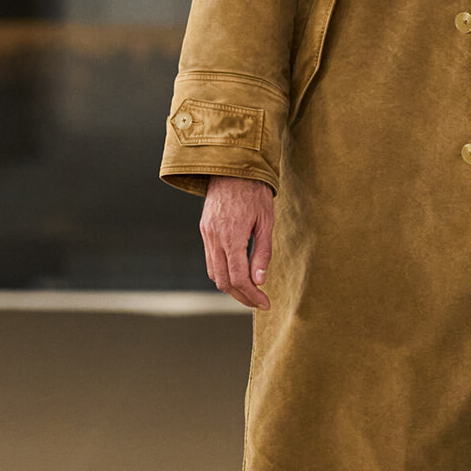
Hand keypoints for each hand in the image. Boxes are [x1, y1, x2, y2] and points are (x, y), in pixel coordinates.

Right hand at [201, 176, 274, 309]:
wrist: (232, 167)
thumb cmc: (255, 192)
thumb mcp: (266, 221)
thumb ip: (262, 252)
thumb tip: (260, 281)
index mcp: (232, 235)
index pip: (239, 277)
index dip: (252, 295)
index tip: (265, 304)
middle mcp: (215, 237)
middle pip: (224, 281)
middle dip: (241, 296)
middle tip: (259, 302)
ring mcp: (207, 234)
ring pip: (214, 273)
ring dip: (231, 287)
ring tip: (250, 292)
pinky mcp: (204, 231)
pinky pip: (210, 260)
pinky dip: (222, 272)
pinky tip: (237, 274)